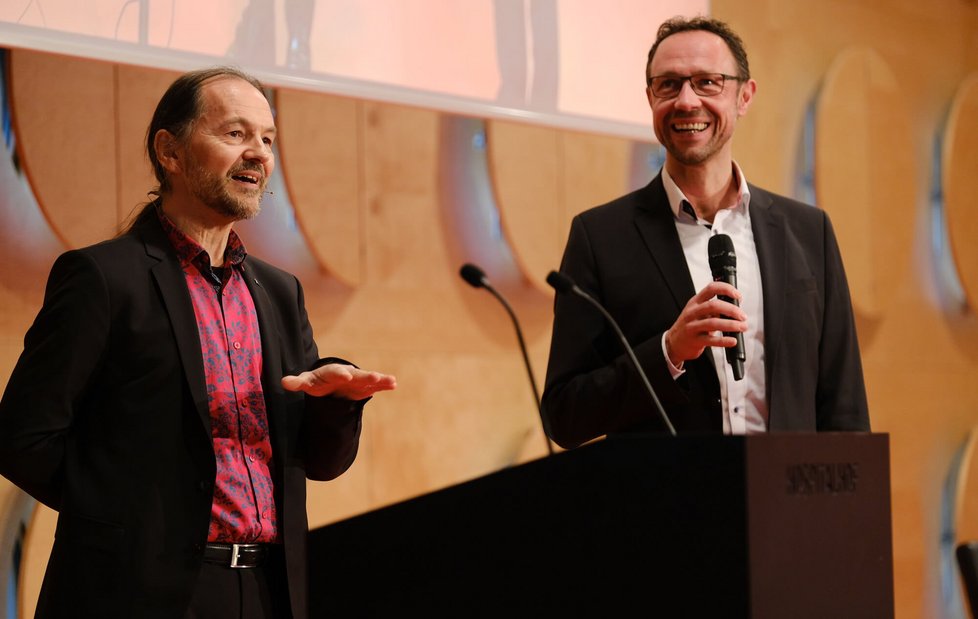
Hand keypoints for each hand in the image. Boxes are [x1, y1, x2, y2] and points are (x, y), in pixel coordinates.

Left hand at [281, 363, 396, 400]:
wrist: (331, 382)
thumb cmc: (318, 381)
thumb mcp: (308, 382)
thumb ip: (298, 382)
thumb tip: (284, 382)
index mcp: (332, 372)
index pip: (336, 372)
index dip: (340, 374)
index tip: (346, 375)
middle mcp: (348, 374)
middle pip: (357, 375)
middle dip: (365, 376)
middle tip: (375, 376)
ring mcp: (358, 380)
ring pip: (369, 379)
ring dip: (380, 380)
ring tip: (391, 381)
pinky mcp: (365, 387)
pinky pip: (376, 385)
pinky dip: (384, 384)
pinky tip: (394, 384)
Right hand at [664, 281, 746, 366]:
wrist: (673, 343)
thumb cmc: (689, 326)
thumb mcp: (697, 312)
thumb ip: (713, 308)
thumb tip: (735, 307)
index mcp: (695, 302)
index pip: (711, 288)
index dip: (726, 289)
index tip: (738, 295)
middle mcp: (692, 312)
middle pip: (713, 306)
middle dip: (731, 310)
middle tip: (742, 316)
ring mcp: (692, 326)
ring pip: (713, 323)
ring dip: (731, 325)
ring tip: (742, 327)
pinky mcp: (694, 340)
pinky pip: (711, 340)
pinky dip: (724, 341)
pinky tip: (732, 340)